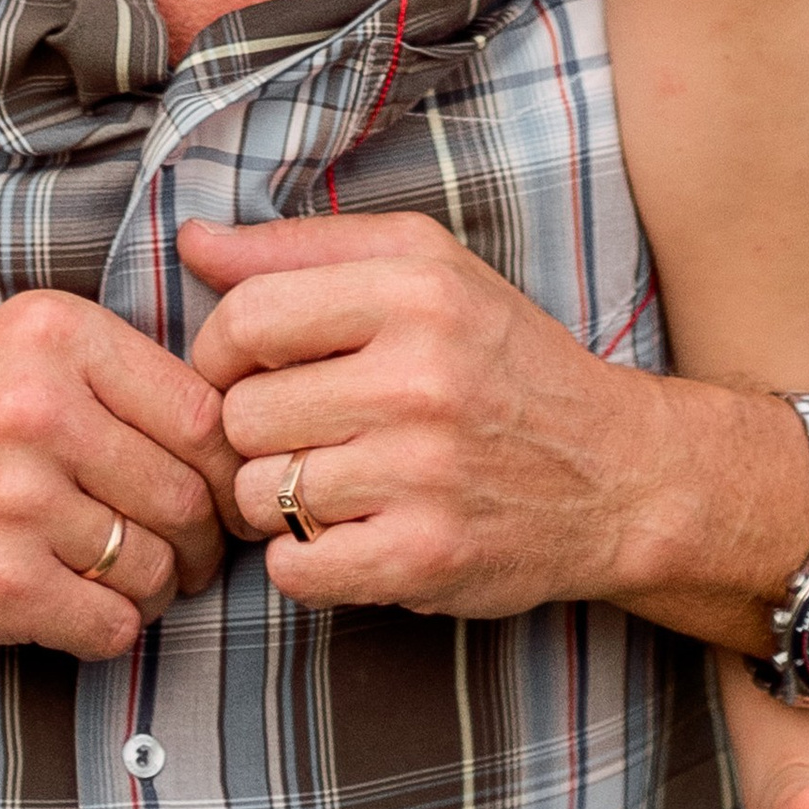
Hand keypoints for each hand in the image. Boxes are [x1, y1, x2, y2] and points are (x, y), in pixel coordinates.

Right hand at [0, 289, 241, 658]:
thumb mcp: (13, 344)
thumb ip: (115, 372)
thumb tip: (235, 432)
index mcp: (54, 335)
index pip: (200, 414)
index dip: (227, 467)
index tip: (223, 491)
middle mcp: (38, 409)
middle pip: (185, 497)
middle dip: (200, 539)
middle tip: (188, 550)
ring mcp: (16, 500)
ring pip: (152, 567)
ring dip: (155, 587)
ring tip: (128, 576)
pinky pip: (108, 625)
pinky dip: (111, 628)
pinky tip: (83, 606)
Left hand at [184, 212, 651, 619]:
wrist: (617, 475)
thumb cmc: (501, 360)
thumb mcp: (424, 267)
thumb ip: (300, 248)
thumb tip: (191, 239)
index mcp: (415, 289)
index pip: (246, 318)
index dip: (220, 351)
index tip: (246, 369)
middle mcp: (420, 378)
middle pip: (242, 414)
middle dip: (254, 430)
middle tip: (300, 432)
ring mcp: (424, 474)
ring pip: (260, 494)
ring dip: (275, 498)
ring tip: (326, 481)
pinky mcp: (426, 557)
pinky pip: (292, 569)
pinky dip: (300, 560)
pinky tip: (342, 532)